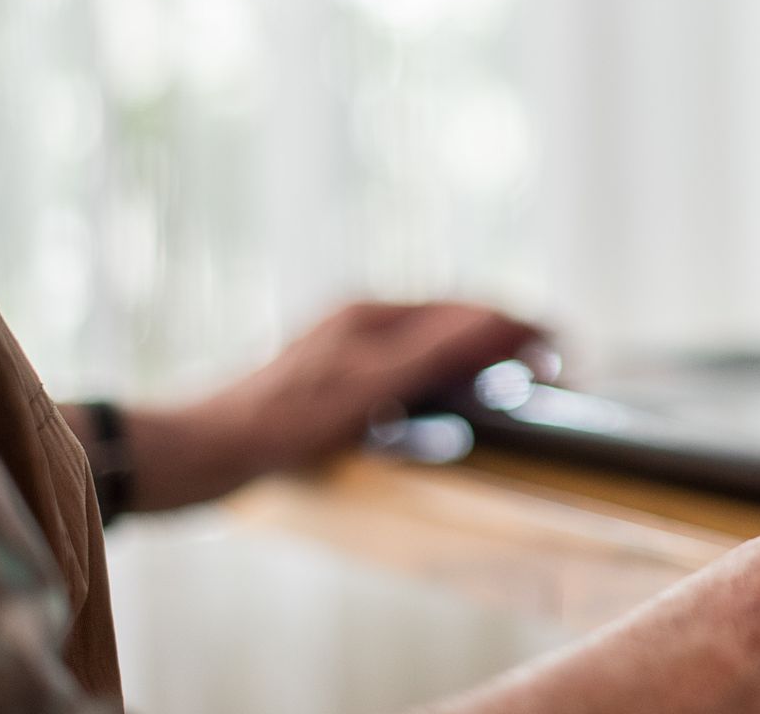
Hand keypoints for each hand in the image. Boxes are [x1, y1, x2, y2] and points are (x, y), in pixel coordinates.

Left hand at [112, 301, 542, 510]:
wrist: (194, 452)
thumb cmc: (274, 424)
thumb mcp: (365, 389)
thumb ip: (433, 352)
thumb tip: (499, 321)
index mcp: (375, 315)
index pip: (469, 309)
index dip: (521, 325)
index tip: (565, 348)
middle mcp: (363, 320)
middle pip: (456, 318)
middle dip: (509, 334)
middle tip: (554, 364)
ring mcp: (347, 347)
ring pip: (434, 340)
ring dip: (480, 352)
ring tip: (516, 375)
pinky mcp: (334, 378)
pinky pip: (410, 364)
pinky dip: (447, 373)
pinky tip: (448, 398)